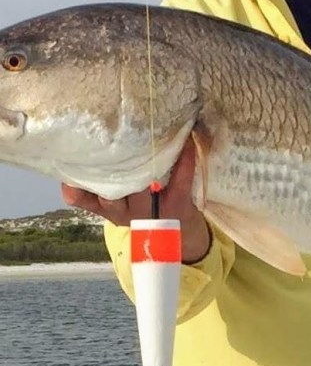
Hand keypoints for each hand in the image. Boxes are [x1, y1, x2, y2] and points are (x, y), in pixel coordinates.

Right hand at [61, 140, 210, 262]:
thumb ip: (94, 186)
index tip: (70, 159)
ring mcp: (151, 209)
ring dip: (143, 162)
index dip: (72, 181)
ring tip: (145, 136)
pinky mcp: (177, 203)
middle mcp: (125, 211)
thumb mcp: (112, 204)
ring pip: (141, 187)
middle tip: (109, 141)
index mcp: (105, 208)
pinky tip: (185, 140)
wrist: (178, 229)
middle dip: (108, 170)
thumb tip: (76, 148)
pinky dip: (184, 158)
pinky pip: (181, 179)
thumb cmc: (140, 206)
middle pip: (110, 192)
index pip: (79, 198)